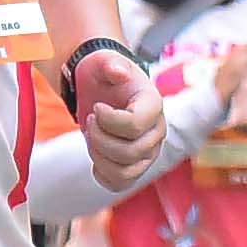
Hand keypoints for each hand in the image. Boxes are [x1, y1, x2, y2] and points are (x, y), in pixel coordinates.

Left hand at [71, 45, 167, 188]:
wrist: (101, 89)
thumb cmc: (104, 75)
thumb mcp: (103, 62)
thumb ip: (110, 63)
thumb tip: (119, 72)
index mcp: (154, 105)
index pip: (134, 126)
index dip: (107, 120)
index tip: (97, 107)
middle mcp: (157, 132)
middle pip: (129, 152)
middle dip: (98, 138)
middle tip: (89, 120)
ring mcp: (148, 152)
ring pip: (124, 172)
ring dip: (98, 156)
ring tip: (91, 137)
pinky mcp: (136, 167)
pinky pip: (120, 184)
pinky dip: (102, 174)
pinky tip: (95, 155)